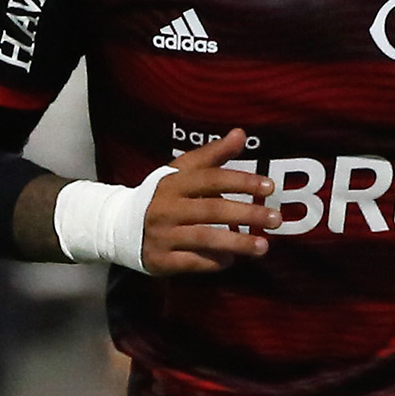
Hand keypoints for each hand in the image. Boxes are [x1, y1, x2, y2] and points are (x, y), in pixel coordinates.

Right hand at [140, 130, 270, 274]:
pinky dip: (213, 261)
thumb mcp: (181, 171)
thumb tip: (242, 134)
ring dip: (237, 242)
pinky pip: (192, 262)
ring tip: (264, 246)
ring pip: (204, 238)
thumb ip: (212, 155)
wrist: (118, 225)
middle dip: (247, 213)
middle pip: (211, 209)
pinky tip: (231, 260)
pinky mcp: (160, 259)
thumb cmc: (161, 196)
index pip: (210, 179)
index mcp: (173, 183)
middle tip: (276, 219)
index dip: (241, 181)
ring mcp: (162, 235)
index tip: (269, 187)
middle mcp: (167, 208)